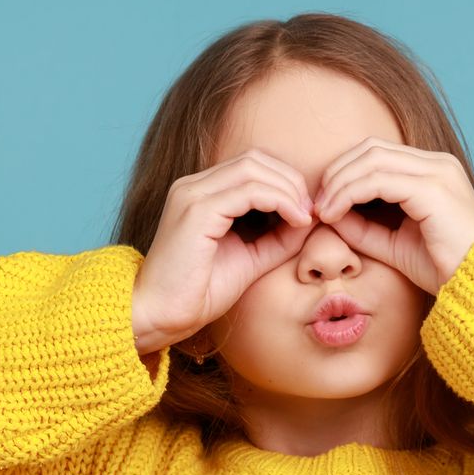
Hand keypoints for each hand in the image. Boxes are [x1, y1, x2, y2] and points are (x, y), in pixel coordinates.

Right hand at [131, 149, 316, 350]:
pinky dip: (279, 201)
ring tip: (305, 216)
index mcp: (200, 193)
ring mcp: (192, 194)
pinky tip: (295, 220)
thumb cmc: (199, 292)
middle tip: (311, 211)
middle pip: (255, 159)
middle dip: (291, 180)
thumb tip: (311, 219)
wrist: (161, 315)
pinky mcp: (197, 211)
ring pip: (253, 168)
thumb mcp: (250, 258)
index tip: (308, 211)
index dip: (285, 181)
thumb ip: (278, 237)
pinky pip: (249, 191)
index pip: (251, 165)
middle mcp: (192, 186)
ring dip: (288, 189)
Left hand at [309, 137, 473, 294]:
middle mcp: (437, 164)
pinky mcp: (432, 188)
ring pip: (372, 159)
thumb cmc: (444, 269)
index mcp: (432, 172)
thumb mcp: (394, 245)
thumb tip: (328, 213)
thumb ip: (363, 227)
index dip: (344, 172)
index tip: (322, 203)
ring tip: (322, 211)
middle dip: (337, 172)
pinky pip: (378, 180)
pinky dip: (350, 193)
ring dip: (339, 183)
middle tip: (316, 203)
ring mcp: (437, 172)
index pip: (378, 154)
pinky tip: (334, 213)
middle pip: (371, 148)